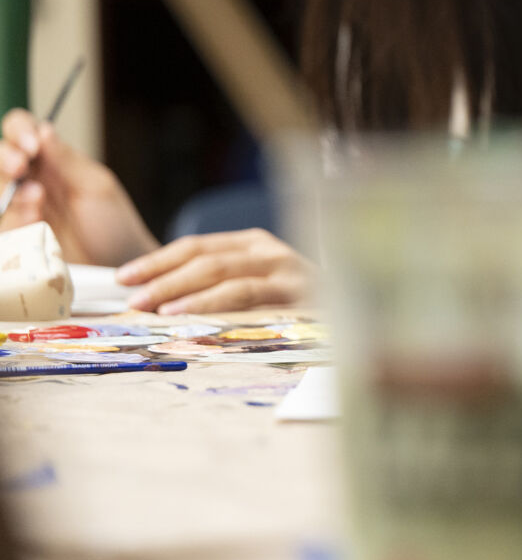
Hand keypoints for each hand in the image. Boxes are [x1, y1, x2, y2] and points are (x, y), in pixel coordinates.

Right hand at [0, 109, 157, 264]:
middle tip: (20, 165)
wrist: (120, 267)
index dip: (18, 130)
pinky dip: (14, 219)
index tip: (31, 143)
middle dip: (5, 157)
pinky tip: (33, 221)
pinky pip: (3, 225)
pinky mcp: (15, 236)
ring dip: (10, 190)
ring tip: (36, 197)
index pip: (21, 130)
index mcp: (50, 160)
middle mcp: (29, 179)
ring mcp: (19, 208)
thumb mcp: (95, 187)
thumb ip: (66, 161)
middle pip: (0, 156)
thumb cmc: (113, 224)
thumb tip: (43, 129)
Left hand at [117, 229, 313, 313]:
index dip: (157, 260)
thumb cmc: (297, 309)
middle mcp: (270, 250)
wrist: (358, 316)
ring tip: (153, 308)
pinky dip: (213, 303)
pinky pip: (247, 295)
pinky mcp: (298, 292)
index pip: (198, 246)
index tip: (124, 277)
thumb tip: (158, 300)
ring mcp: (286, 269)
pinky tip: (188, 314)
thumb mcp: (256, 288)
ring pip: (224, 273)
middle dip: (163, 277)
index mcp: (253, 243)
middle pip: (207, 258)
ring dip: (183, 290)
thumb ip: (220, 286)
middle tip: (132, 296)